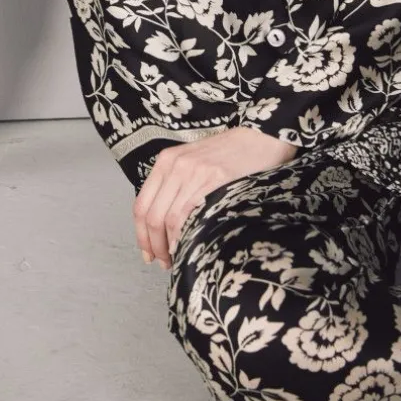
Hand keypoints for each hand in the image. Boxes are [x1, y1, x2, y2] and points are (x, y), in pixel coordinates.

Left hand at [133, 126, 296, 270]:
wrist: (258, 138)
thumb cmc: (227, 154)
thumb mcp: (192, 163)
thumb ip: (174, 185)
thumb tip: (162, 226)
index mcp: (166, 161)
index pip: (141, 205)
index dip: (142, 235)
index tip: (148, 252)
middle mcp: (176, 165)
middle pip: (152, 216)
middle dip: (154, 246)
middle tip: (163, 262)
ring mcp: (195, 172)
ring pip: (169, 219)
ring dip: (169, 246)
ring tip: (177, 259)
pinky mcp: (215, 180)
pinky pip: (191, 214)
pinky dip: (185, 235)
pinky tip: (189, 246)